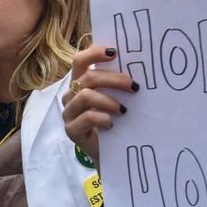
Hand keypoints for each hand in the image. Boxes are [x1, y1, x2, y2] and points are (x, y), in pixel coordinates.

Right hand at [61, 45, 138, 163]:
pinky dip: (103, 118)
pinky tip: (113, 124)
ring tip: (124, 110)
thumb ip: (118, 85)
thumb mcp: (116, 99)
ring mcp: (69, 113)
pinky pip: (87, 117)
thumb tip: (137, 67)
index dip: (94, 53)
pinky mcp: (72, 130)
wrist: (110, 154)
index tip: (115, 52)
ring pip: (86, 96)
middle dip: (114, 79)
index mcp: (80, 83)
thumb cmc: (115, 122)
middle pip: (88, 77)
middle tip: (134, 87)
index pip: (79, 60)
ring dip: (109, 100)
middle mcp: (71, 95)